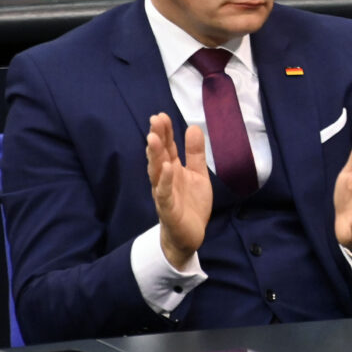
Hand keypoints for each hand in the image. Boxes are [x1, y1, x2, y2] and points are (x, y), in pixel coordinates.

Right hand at [145, 113, 212, 270]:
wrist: (189, 236)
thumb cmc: (191, 204)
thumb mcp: (198, 174)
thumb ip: (195, 153)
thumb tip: (193, 127)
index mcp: (172, 170)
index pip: (167, 148)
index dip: (164, 132)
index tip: (161, 115)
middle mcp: (164, 180)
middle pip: (159, 156)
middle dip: (157, 138)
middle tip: (155, 120)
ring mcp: (164, 194)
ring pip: (156, 172)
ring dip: (155, 156)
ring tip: (154, 138)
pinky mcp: (168, 209)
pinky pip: (164, 193)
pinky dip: (165, 181)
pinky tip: (167, 168)